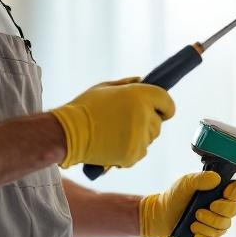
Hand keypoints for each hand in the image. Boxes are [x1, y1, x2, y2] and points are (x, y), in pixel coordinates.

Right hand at [50, 77, 174, 169]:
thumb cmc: (84, 108)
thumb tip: (142, 81)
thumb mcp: (105, 87)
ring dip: (139, 137)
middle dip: (147, 122)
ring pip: (149, 139)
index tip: (159, 110)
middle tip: (127, 122)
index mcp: (139, 96)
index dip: (164, 107)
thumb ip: (128, 84)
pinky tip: (114, 144)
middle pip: (158, 123)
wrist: (68, 133)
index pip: (167, 102)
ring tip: (116, 133)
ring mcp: (139, 137)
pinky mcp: (133, 155)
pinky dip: (131, 150)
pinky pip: (140, 153)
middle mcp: (144, 115)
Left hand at [139, 171, 235, 236]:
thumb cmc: (175, 197)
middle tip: (199, 212)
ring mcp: (216, 224)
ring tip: (192, 222)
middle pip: (233, 211)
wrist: (161, 216)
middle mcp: (221, 208)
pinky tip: (194, 232)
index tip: (223, 193)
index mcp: (218, 192)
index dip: (235, 192)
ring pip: (223, 228)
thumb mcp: (185, 183)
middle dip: (216, 213)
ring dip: (206, 225)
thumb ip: (200, 179)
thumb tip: (216, 179)